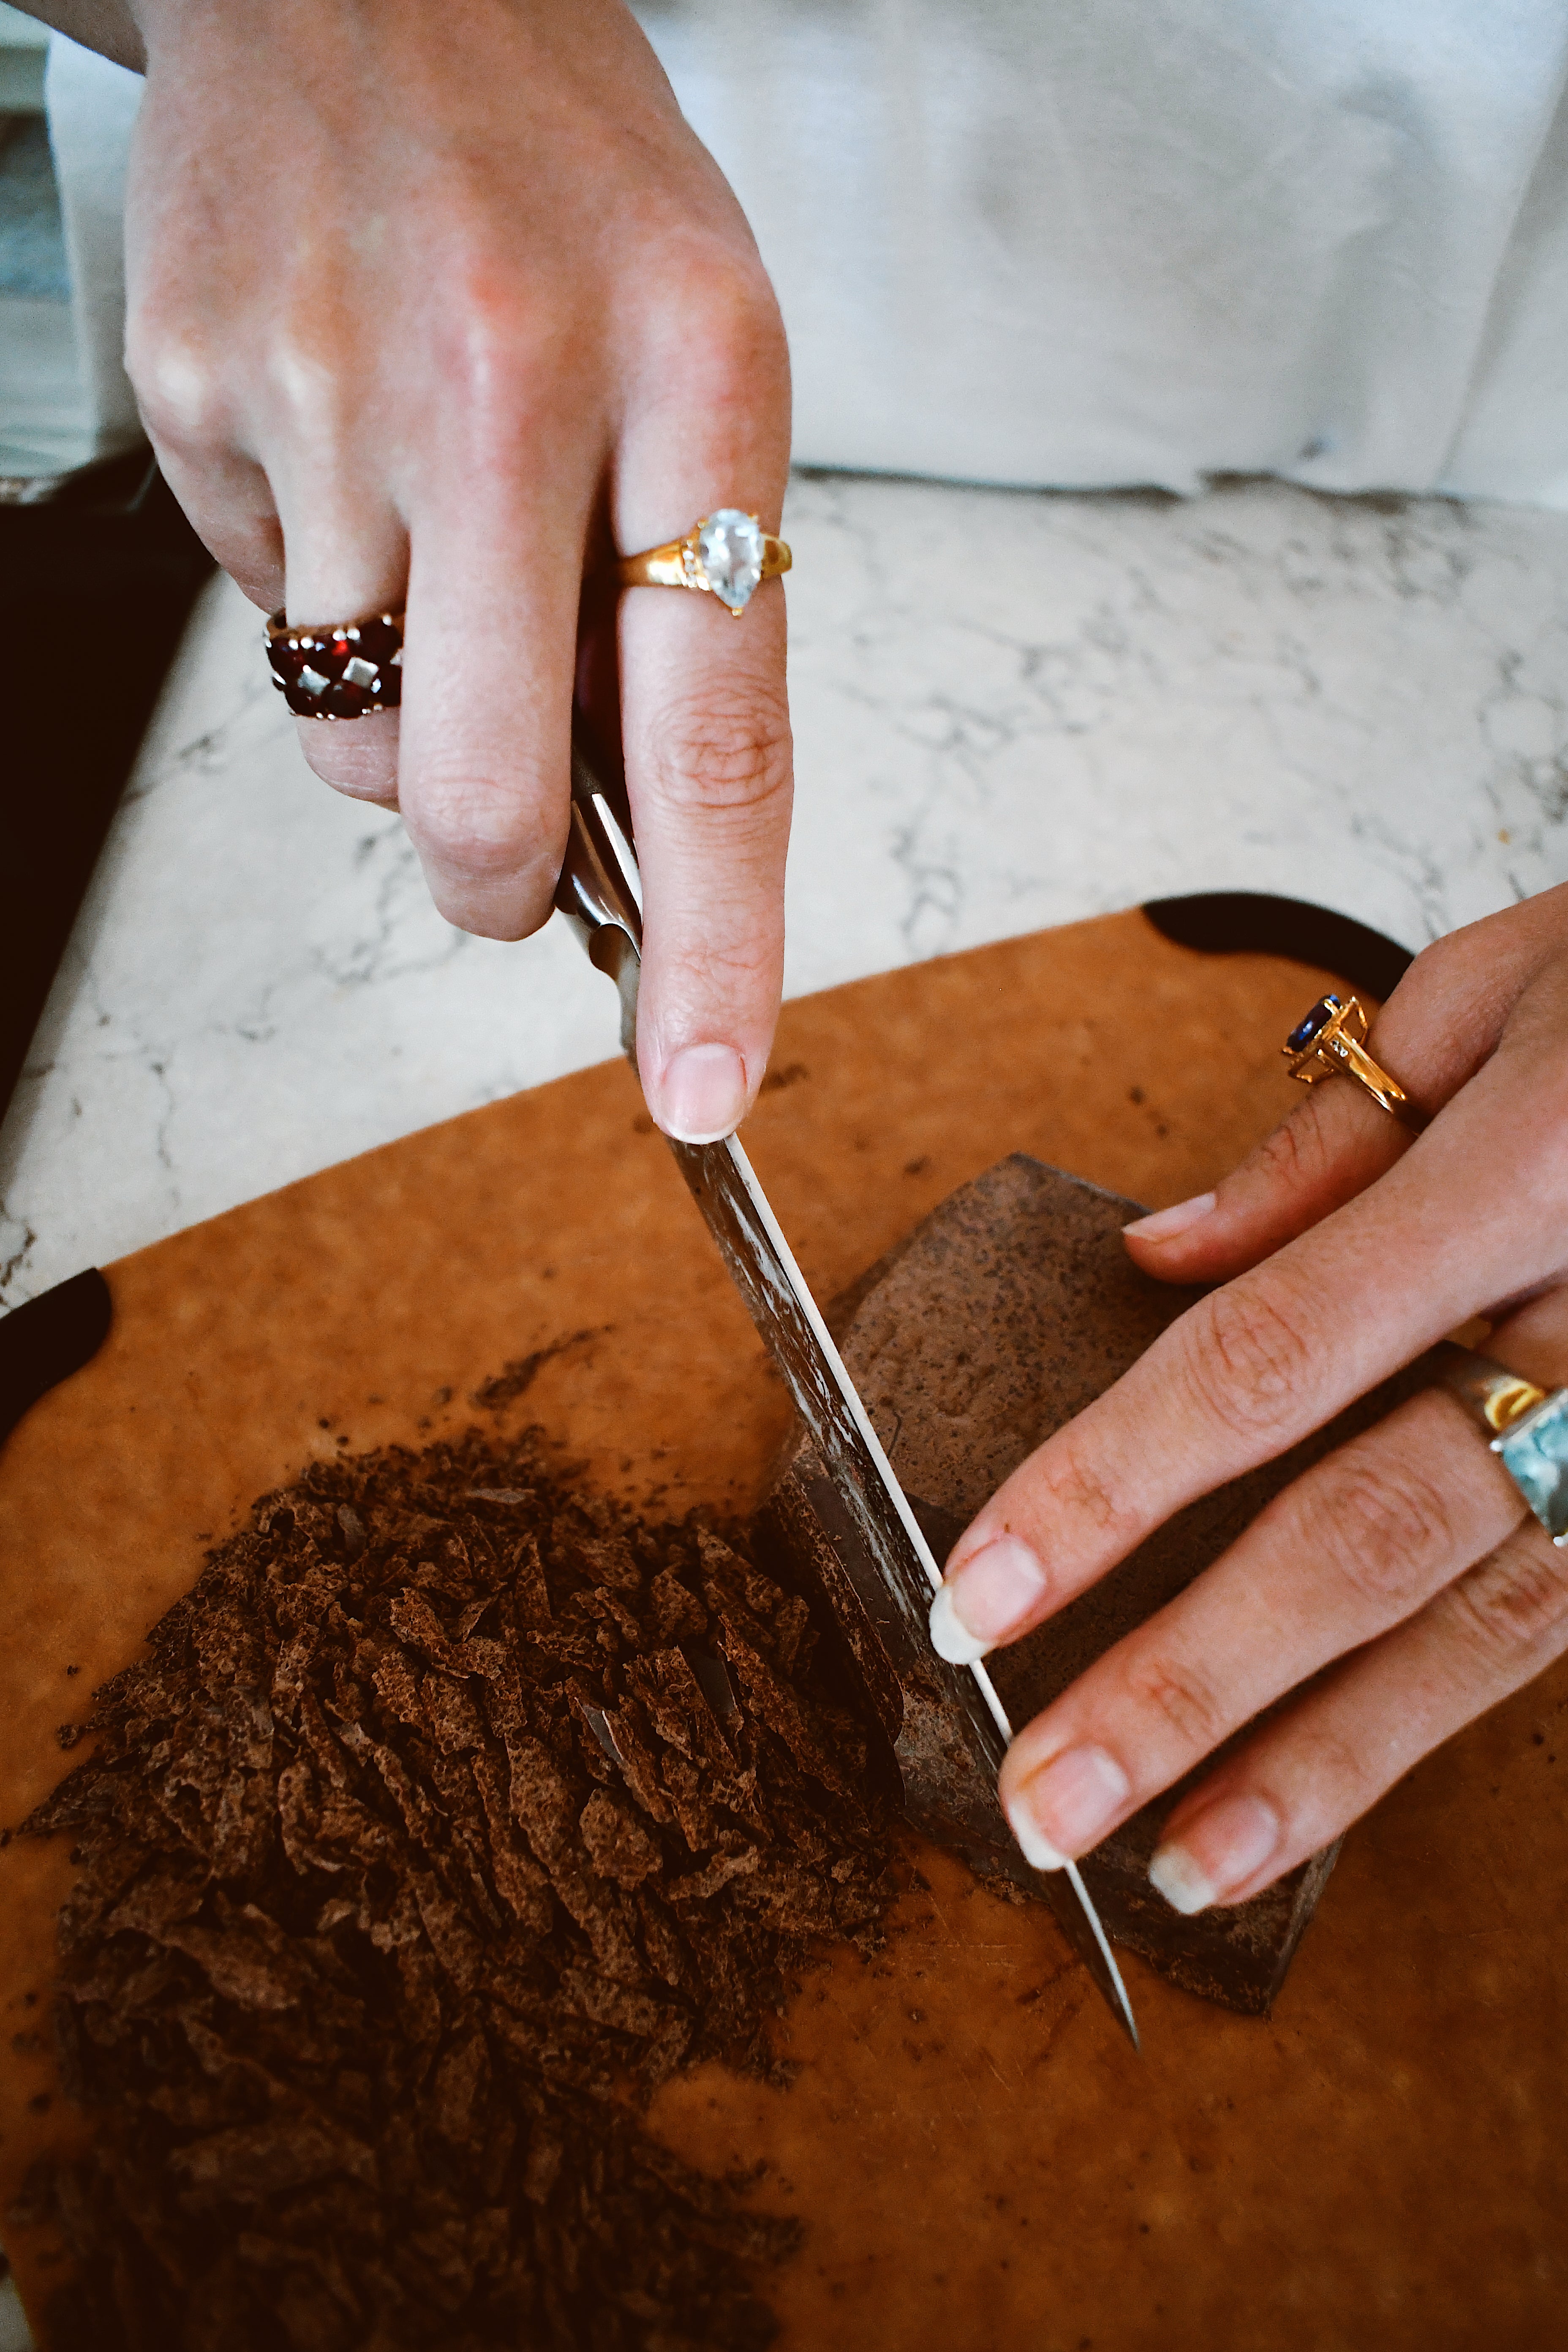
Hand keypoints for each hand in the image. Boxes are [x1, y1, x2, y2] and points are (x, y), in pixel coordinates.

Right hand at [118, 0, 791, 1141]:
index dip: (718, 945)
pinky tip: (349, 450)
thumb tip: (633, 845)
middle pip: (483, 795)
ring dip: (403, 699)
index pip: (719, 733)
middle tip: (512, 869)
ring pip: (357, 732)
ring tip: (431, 517)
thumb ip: (680, 606)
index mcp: (694, 365)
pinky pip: (265, 617)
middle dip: (496, 883)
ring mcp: (330, 389)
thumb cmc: (566, 186)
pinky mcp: (197, 395)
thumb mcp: (701, 356)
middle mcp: (508, 380)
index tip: (701, 1091)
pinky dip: (318, 586)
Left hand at [931, 887, 1567, 1912]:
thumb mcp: (1507, 991)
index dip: (1117, 1480)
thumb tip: (1161, 1255)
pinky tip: (1315, 1806)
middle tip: (1040, 1795)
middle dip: (1189, 1678)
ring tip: (1168, 1860)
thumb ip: (1333, 1139)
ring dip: (1312, 1762)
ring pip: (1473, 1626)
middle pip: (1365, 1532)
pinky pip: (1546, 1629)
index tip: (981, 1585)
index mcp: (1531, 1174)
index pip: (1276, 1352)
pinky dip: (1423, 1726)